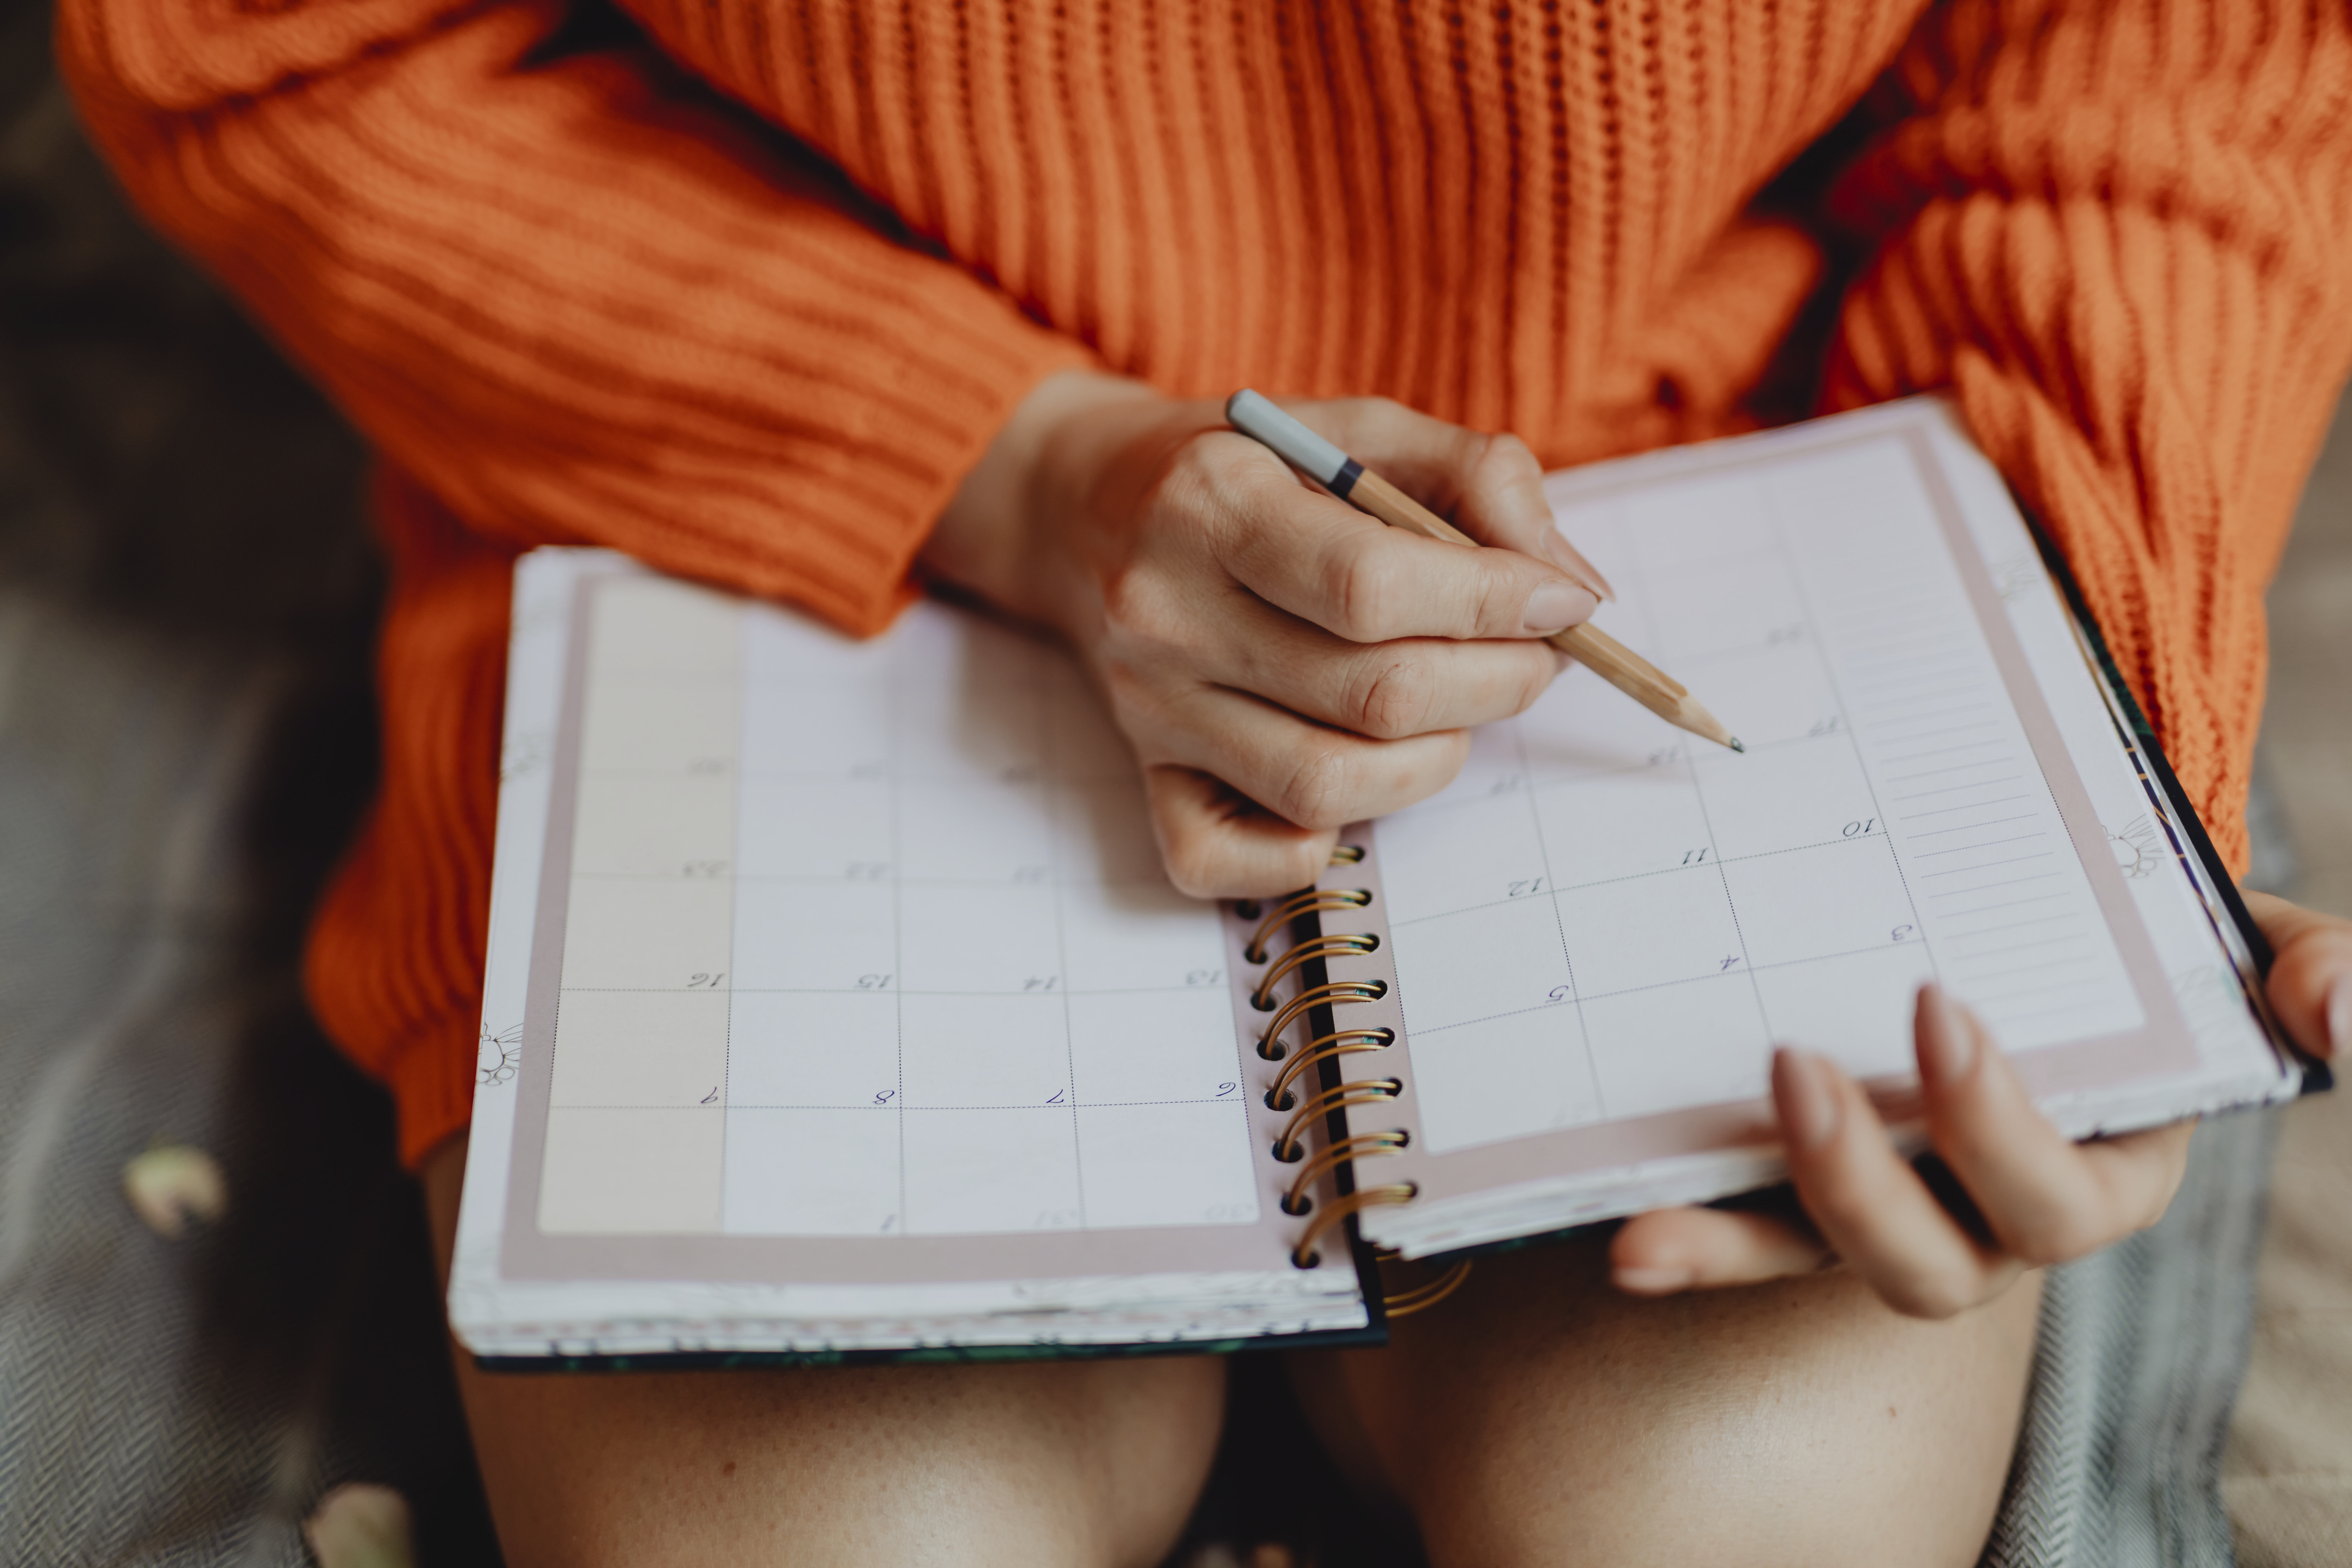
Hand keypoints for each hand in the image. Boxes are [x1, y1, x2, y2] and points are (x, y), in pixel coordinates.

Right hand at [924, 372, 1607, 896]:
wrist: (1084, 507)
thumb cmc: (1248, 467)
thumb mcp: (1359, 428)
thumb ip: (1477, 479)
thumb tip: (1573, 590)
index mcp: (1212, 500)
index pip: (1375, 586)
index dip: (1498, 604)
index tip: (1564, 603)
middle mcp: (1167, 611)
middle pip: (1372, 696)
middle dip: (1496, 684)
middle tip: (1531, 658)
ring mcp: (1150, 705)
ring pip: (1327, 786)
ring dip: (1433, 760)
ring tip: (1455, 709)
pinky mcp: (1143, 774)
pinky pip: (1226, 861)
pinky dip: (1307, 850)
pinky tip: (1351, 781)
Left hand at [1610, 891, 2351, 1317]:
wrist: (2045, 927)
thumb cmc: (2145, 945)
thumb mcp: (2240, 942)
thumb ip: (2310, 970)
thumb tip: (2341, 1016)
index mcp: (2098, 1169)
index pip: (2058, 1192)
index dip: (1999, 1123)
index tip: (1937, 1005)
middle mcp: (1986, 1213)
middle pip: (1933, 1259)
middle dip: (1863, 1181)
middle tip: (1793, 1066)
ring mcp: (1889, 1208)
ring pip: (1819, 1262)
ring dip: (1740, 1239)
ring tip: (1650, 1213)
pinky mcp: (1802, 1193)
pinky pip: (1743, 1235)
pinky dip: (1688, 1244)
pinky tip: (1622, 1240)